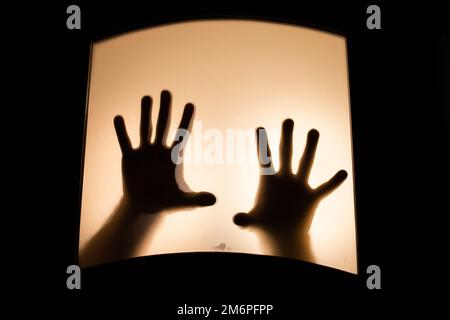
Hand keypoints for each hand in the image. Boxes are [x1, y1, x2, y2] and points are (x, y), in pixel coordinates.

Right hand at [114, 90, 215, 213]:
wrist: (147, 207)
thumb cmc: (168, 201)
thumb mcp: (185, 202)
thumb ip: (198, 199)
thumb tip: (214, 200)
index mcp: (175, 156)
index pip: (182, 134)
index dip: (186, 119)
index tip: (190, 103)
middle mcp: (160, 150)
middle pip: (163, 125)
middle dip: (165, 109)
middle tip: (166, 91)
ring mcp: (145, 153)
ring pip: (145, 129)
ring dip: (145, 113)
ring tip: (147, 97)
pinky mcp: (130, 158)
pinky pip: (125, 142)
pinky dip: (122, 131)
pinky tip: (118, 118)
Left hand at [233, 119, 346, 258]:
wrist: (281, 235)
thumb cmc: (264, 224)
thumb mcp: (252, 223)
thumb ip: (245, 221)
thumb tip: (236, 220)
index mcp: (268, 180)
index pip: (264, 159)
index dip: (261, 144)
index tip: (259, 128)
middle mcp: (284, 179)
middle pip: (286, 154)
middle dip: (287, 137)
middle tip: (288, 119)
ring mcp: (299, 187)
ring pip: (306, 163)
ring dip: (310, 148)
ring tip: (313, 130)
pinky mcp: (311, 199)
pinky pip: (325, 189)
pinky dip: (333, 182)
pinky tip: (343, 172)